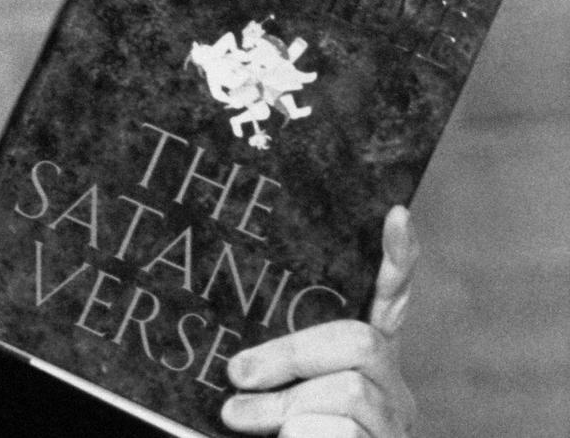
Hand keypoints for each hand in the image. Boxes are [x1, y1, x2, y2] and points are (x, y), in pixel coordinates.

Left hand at [219, 206, 418, 436]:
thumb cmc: (279, 429)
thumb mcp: (270, 393)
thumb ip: (266, 367)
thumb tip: (230, 356)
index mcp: (367, 362)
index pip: (391, 300)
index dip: (397, 259)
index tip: (392, 213)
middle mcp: (392, 389)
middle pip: (359, 342)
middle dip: (291, 353)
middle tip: (236, 375)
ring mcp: (392, 425)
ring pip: (349, 392)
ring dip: (284, 404)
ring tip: (237, 416)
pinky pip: (341, 435)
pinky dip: (302, 437)